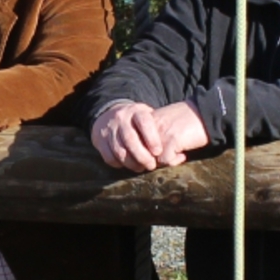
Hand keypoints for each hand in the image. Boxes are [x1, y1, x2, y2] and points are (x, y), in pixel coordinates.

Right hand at [91, 100, 206, 171]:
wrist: (108, 114)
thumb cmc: (137, 121)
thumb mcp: (148, 118)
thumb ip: (161, 132)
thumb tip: (179, 155)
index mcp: (136, 111)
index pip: (144, 122)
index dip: (151, 138)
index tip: (158, 151)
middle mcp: (121, 118)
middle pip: (130, 140)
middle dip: (142, 155)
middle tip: (151, 165)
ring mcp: (109, 129)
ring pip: (120, 150)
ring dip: (131, 163)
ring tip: (140, 168)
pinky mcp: (99, 140)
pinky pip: (109, 156)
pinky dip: (119, 164)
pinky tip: (127, 165)